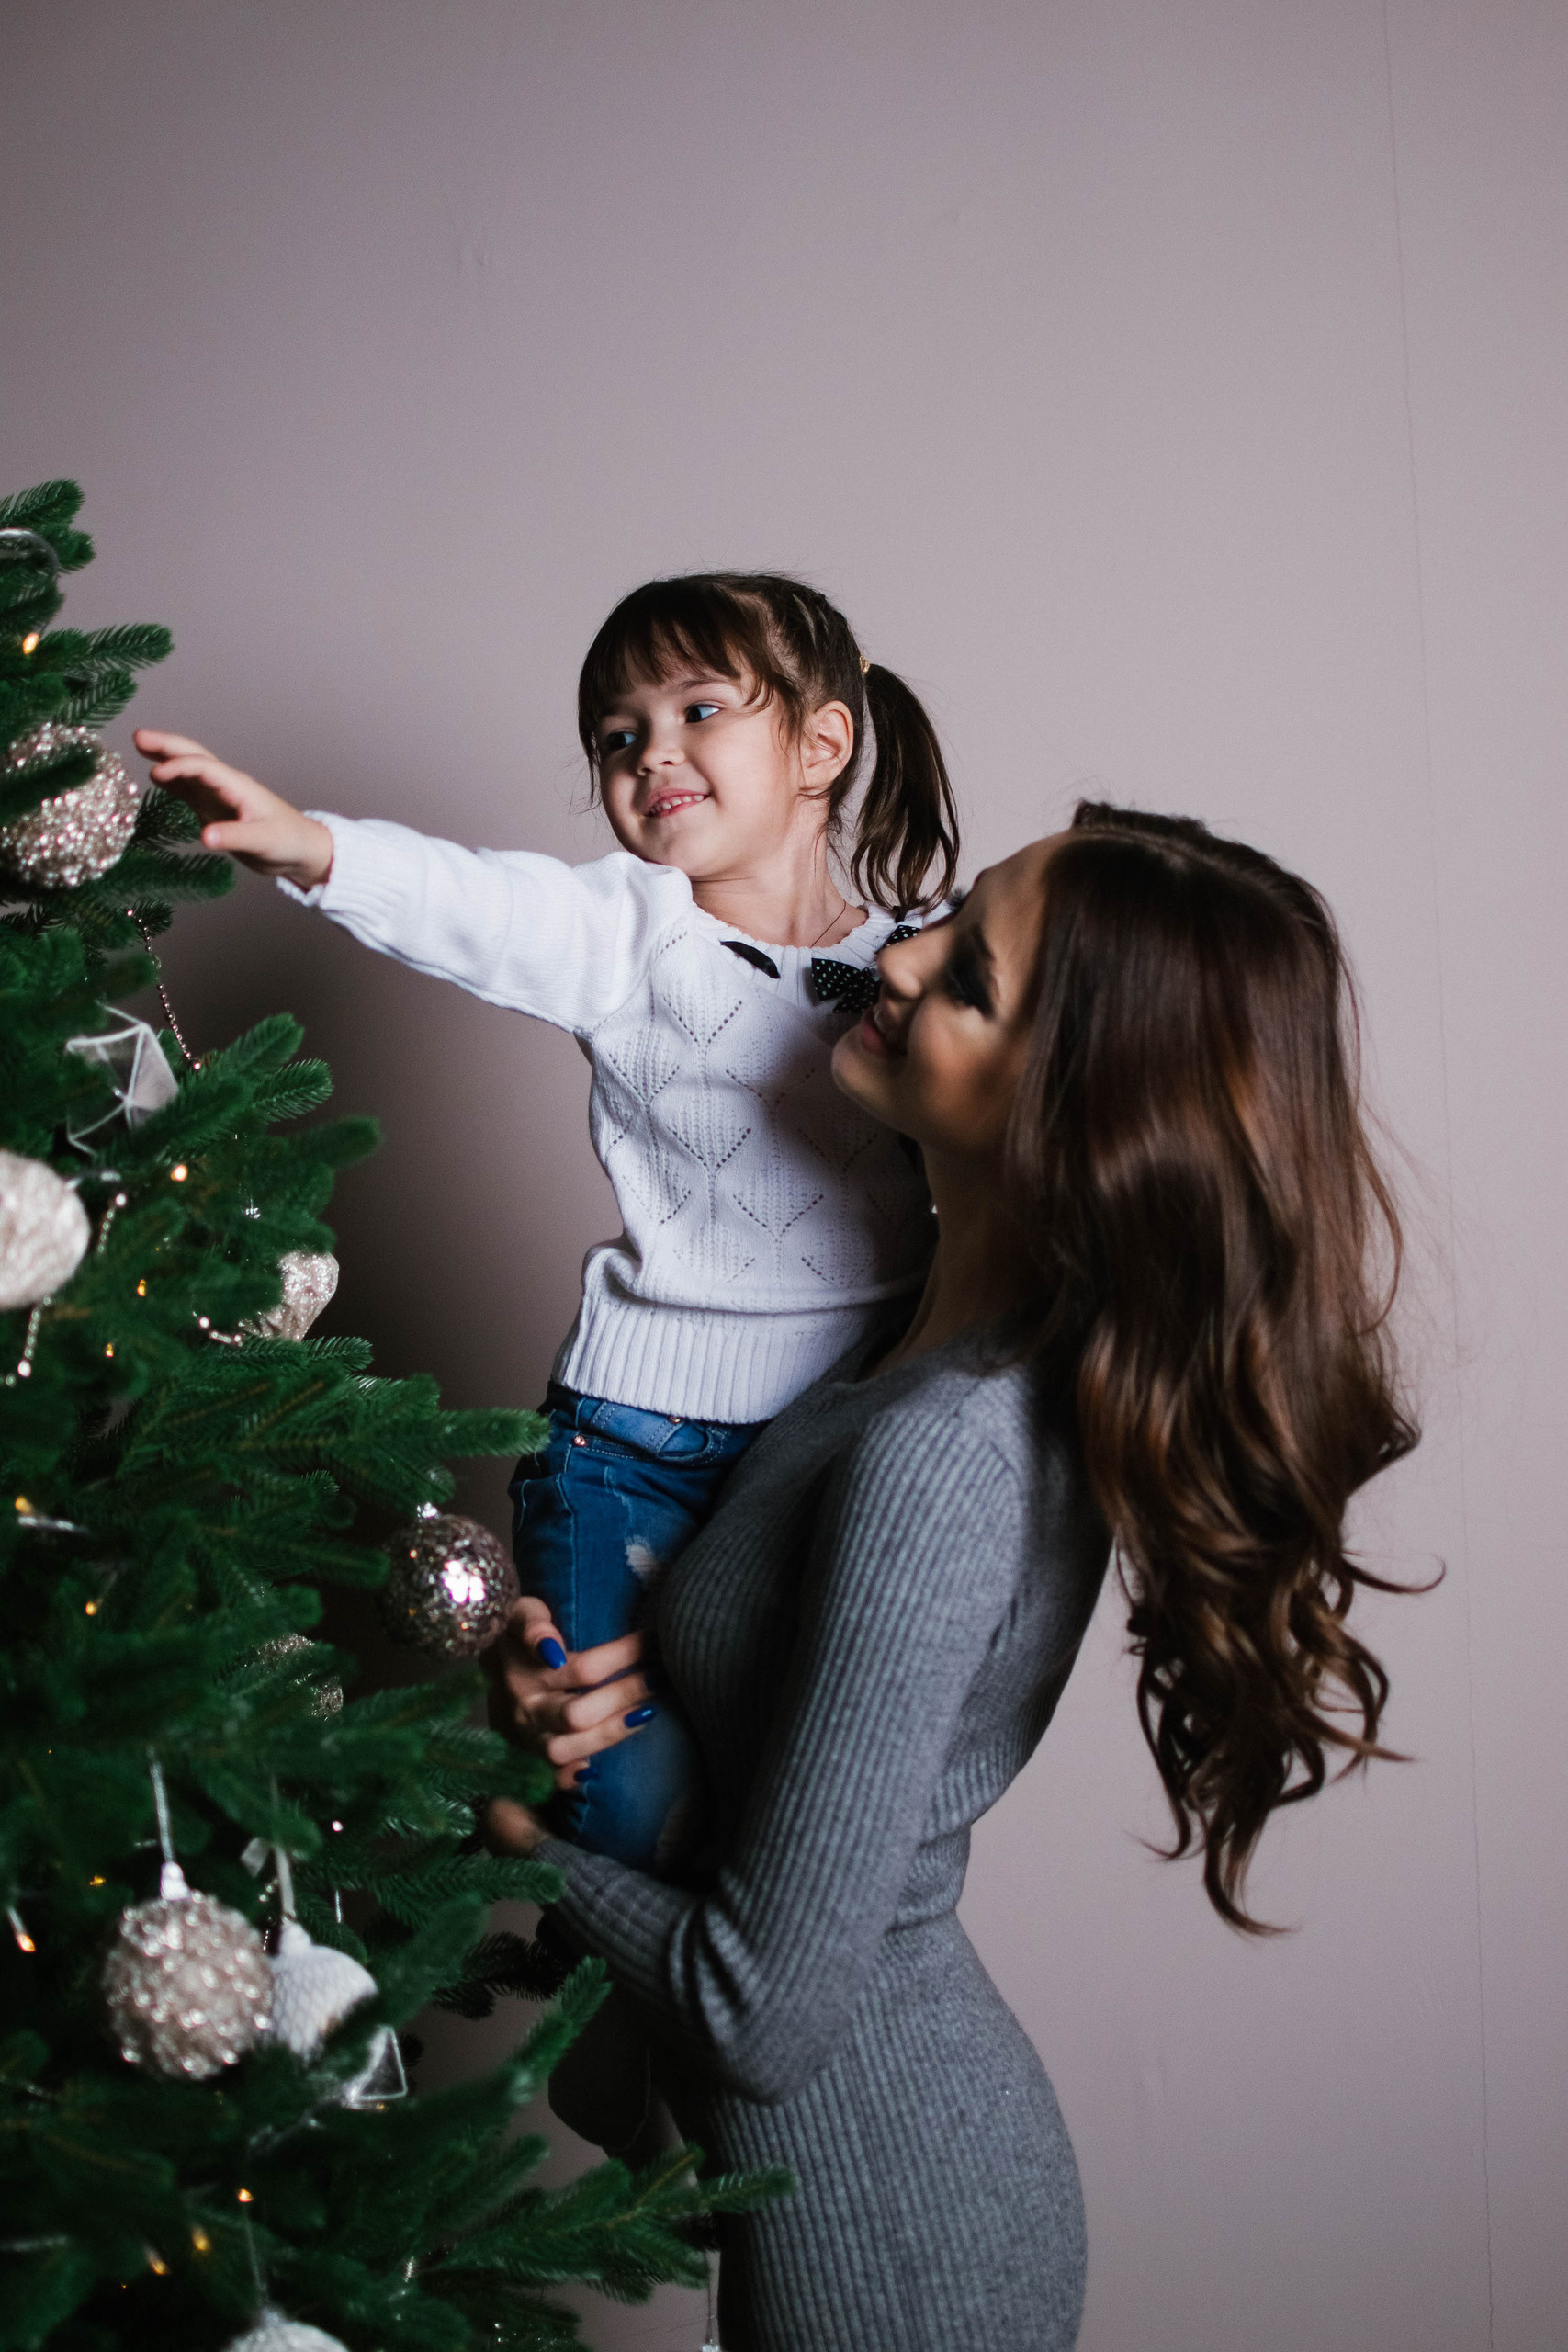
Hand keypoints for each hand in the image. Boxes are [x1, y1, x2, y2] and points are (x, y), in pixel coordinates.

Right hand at [134, 730, 334, 888]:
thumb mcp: (263, 841)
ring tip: (139, 746)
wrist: (301, 851)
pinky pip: (189, 791)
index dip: (179, 768)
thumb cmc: (287, 841)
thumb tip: (205, 837)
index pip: (204, 768)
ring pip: (188, 770)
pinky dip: (172, 782)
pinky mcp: (215, 810)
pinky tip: (155, 778)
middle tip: (137, 737)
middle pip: (193, 757)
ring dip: (165, 758)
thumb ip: (234, 837)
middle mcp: (226, 786)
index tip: (156, 775)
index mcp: (237, 787)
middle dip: (166, 747)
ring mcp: (219, 796)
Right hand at [483, 1594, 659, 1790]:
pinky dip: (573, 1777)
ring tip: (647, 1712)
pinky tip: (599, 1770)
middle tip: (659, 1676)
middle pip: (578, 1714)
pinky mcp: (530, 1757)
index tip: (653, 1641)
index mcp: (523, 1672)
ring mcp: (527, 1737)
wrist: (491, 1662)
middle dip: (624, 1695)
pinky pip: (550, 1778)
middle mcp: (525, 1709)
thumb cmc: (516, 1631)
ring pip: (567, 1748)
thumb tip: (551, 1649)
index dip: (622, 1656)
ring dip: (610, 1733)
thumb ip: (532, 1624)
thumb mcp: (519, 1613)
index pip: (581, 1669)